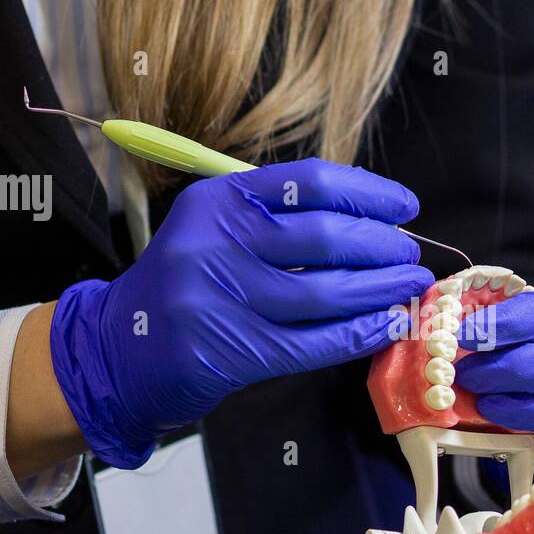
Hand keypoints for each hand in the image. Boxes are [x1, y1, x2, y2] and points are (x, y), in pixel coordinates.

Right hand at [50, 158, 432, 467]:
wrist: (120, 348)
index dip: (369, 192)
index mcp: (219, 200)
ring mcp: (224, 300)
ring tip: (410, 288)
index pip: (311, 183)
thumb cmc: (186, 282)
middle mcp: (218, 243)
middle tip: (412, 255)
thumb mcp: (214, 228)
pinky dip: (359, 334)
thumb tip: (371, 220)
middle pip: (325, 236)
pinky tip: (388, 326)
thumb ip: (278, 217)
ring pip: (326, 293)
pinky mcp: (233, 351)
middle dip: (382, 246)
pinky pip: (313, 342)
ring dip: (381, 290)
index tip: (405, 207)